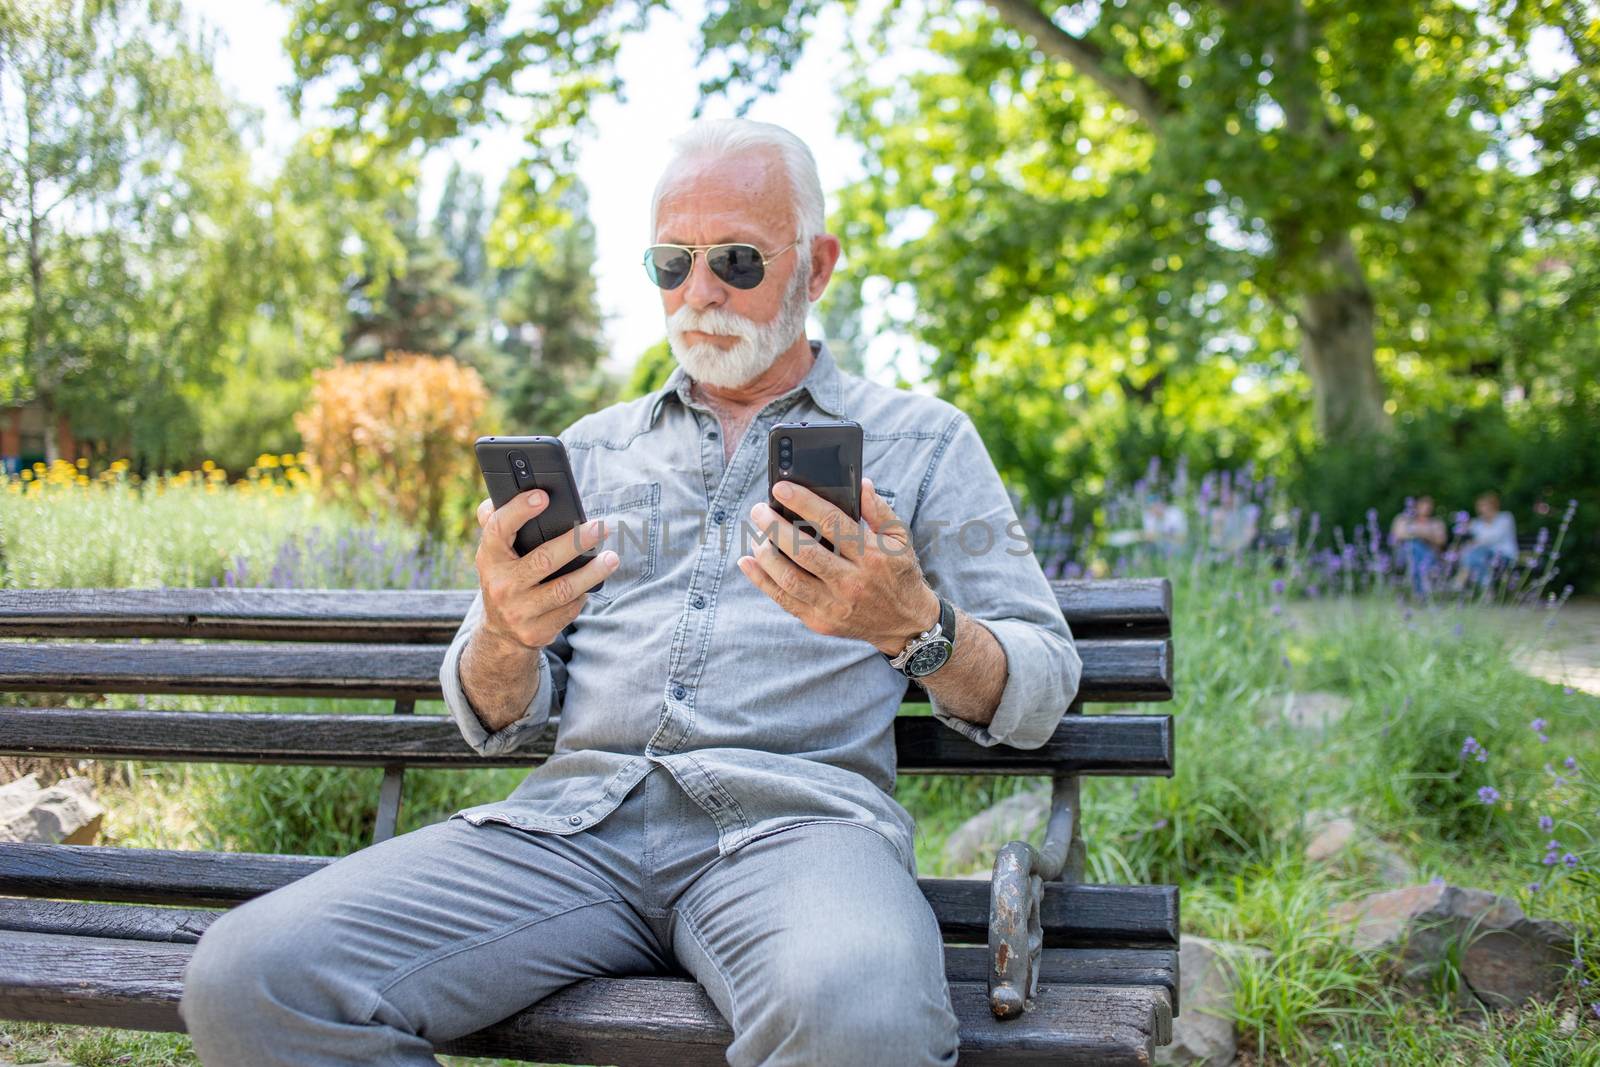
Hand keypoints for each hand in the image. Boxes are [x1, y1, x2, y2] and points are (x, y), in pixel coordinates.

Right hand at [473, 490, 616, 650]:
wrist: (500, 631)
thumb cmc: (505, 576)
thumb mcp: (495, 552)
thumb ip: (496, 521)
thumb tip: (500, 496)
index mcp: (488, 558)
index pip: (499, 529)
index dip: (519, 511)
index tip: (543, 496)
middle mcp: (501, 586)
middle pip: (543, 560)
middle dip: (575, 542)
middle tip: (601, 527)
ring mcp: (518, 611)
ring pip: (563, 589)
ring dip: (592, 572)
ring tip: (612, 557)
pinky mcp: (537, 631)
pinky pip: (569, 609)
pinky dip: (584, 593)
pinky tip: (594, 581)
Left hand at [737, 476, 938, 655]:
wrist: (904, 624)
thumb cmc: (899, 574)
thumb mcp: (900, 539)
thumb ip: (879, 510)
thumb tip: (860, 484)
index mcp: (871, 556)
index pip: (833, 523)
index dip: (804, 503)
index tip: (780, 488)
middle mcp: (851, 582)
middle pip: (805, 552)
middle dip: (775, 528)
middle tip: (758, 510)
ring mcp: (834, 604)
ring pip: (790, 578)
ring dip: (766, 554)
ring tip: (756, 535)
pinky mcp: (820, 621)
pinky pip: (784, 600)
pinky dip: (761, 580)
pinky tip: (746, 562)